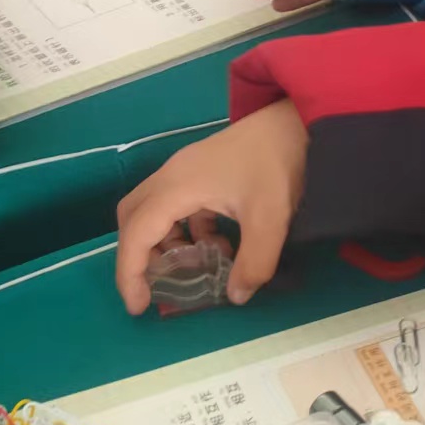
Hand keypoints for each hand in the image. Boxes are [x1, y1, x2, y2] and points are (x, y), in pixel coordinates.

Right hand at [115, 100, 308, 313]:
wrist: (295, 119)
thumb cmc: (278, 164)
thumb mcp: (271, 220)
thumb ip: (254, 262)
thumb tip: (236, 296)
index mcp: (177, 187)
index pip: (136, 234)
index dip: (130, 273)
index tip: (139, 306)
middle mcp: (172, 177)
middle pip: (133, 218)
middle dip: (137, 257)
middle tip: (154, 288)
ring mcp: (186, 171)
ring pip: (154, 211)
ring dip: (164, 243)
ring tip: (192, 270)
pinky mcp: (203, 170)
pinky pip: (179, 205)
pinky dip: (187, 231)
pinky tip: (218, 246)